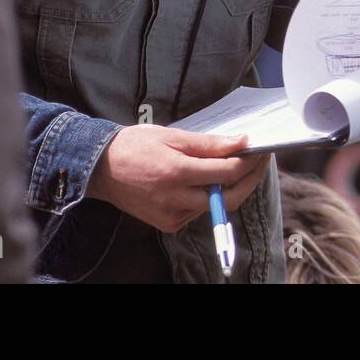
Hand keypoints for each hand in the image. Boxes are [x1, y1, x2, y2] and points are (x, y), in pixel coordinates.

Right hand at [87, 126, 269, 233]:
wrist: (100, 169)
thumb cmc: (135, 145)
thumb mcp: (172, 135)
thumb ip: (209, 144)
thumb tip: (241, 143)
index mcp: (177, 172)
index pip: (227, 173)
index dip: (249, 162)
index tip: (260, 150)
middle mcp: (176, 198)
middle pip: (229, 198)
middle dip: (250, 181)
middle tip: (259, 164)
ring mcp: (172, 215)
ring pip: (215, 207)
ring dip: (230, 189)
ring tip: (234, 167)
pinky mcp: (168, 224)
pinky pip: (198, 212)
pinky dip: (208, 197)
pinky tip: (206, 181)